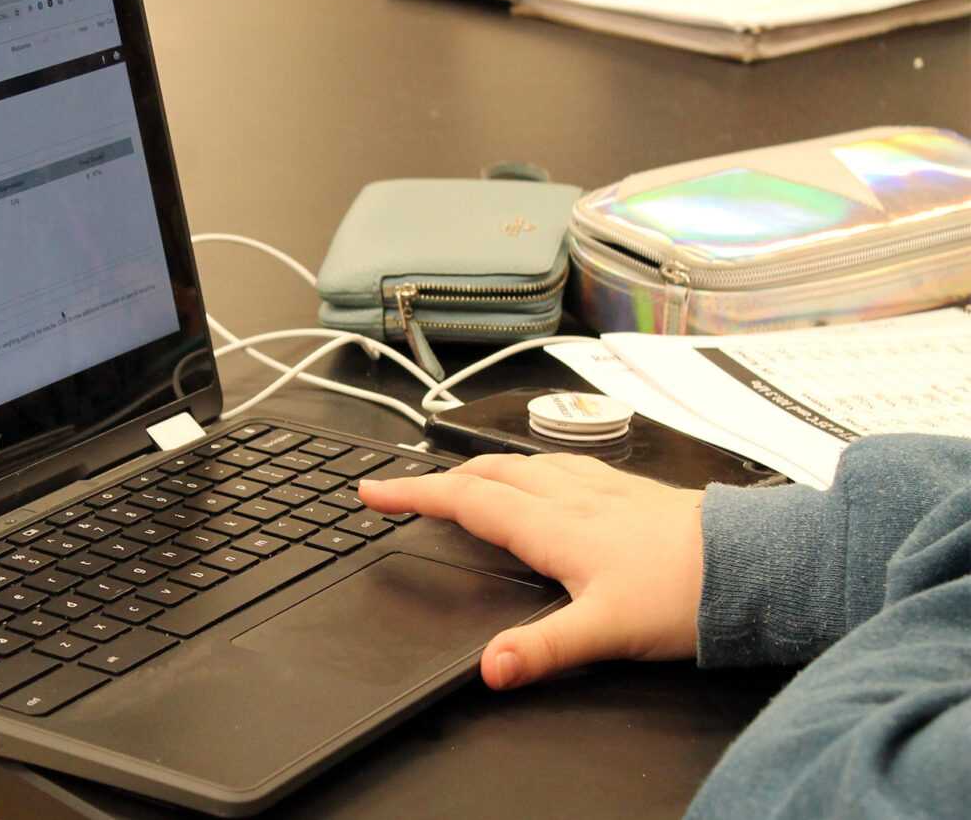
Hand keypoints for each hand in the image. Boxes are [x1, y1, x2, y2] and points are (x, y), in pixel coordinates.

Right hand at [358, 453, 704, 689]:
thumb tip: (490, 668)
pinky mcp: (632, 492)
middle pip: (489, 474)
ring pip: (526, 464)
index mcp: (555, 525)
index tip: (373, 492)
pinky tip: (548, 478)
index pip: (467, 501)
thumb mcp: (607, 631)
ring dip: (483, 468)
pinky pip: (564, 467)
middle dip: (439, 479)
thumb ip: (542, 650)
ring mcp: (604, 489)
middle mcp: (573, 497)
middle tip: (405, 489)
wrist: (759, 565)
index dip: (414, 496)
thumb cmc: (690, 593)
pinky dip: (531, 468)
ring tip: (464, 478)